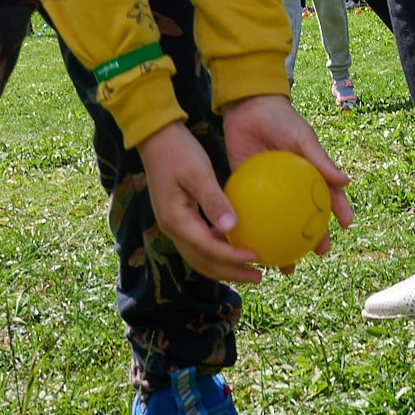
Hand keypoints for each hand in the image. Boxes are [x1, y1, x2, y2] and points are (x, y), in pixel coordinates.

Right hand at [136, 121, 264, 285]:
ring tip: (250, 269)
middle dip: (230, 273)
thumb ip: (213, 201)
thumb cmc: (179, 151)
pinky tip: (237, 245)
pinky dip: (218, 251)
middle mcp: (173, 229)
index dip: (232, 258)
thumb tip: (231, 227)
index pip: (208, 249)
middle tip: (258, 277)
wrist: (156, 138)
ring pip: (200, 257)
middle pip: (203, 262)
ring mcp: (174, 226)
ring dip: (224, 266)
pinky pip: (200, 243)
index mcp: (176, 221)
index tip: (257, 258)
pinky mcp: (179, 218)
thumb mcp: (198, 173)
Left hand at [222, 94, 352, 260]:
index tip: (346, 227)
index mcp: (309, 173)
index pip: (329, 196)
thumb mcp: (302, 137)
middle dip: (310, 238)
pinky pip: (249, 212)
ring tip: (283, 263)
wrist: (247, 106)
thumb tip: (346, 182)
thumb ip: (320, 160)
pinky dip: (250, 229)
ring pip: (277, 223)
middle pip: (304, 217)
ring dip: (281, 244)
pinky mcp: (245, 188)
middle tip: (315, 255)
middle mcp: (291, 185)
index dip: (339, 211)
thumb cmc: (280, 118)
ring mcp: (269, 190)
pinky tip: (247, 244)